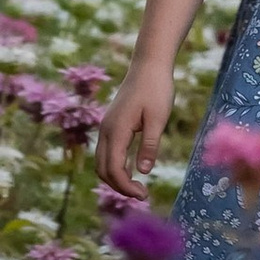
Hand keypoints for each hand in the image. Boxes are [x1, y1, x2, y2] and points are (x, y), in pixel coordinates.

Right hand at [96, 54, 175, 200]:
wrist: (148, 64)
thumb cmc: (156, 89)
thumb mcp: (158, 118)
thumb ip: (150, 145)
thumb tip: (144, 172)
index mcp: (116, 130)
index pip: (114, 169)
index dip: (126, 187)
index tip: (144, 195)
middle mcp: (106, 130)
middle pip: (102, 169)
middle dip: (118, 186)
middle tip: (142, 194)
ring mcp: (106, 126)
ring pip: (100, 161)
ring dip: (115, 177)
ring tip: (136, 186)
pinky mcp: (110, 123)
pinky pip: (105, 151)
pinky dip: (114, 166)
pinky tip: (131, 169)